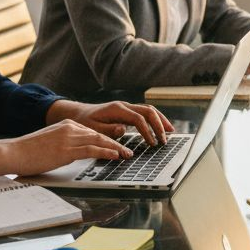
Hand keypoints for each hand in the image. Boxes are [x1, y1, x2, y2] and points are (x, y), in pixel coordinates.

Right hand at [0, 119, 134, 182]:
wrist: (12, 152)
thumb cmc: (28, 151)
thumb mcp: (50, 142)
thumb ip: (64, 143)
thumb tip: (75, 152)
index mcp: (66, 125)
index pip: (92, 131)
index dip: (107, 138)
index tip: (117, 145)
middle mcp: (69, 128)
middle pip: (99, 134)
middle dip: (116, 142)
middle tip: (128, 150)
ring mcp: (68, 138)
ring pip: (99, 141)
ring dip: (116, 148)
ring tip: (127, 154)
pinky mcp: (66, 149)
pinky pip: (92, 149)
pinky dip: (107, 152)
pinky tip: (115, 155)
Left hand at [48, 99, 173, 145]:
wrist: (78, 114)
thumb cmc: (84, 122)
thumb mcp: (92, 128)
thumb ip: (108, 130)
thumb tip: (123, 129)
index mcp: (116, 109)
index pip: (138, 118)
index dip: (147, 131)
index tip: (152, 143)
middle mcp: (124, 105)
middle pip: (148, 110)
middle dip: (159, 124)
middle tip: (165, 139)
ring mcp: (126, 107)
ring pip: (149, 109)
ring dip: (160, 120)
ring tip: (171, 131)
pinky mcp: (127, 111)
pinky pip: (145, 112)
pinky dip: (155, 119)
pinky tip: (161, 127)